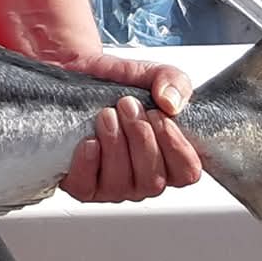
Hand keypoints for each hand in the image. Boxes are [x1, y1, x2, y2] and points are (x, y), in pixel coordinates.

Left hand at [59, 54, 201, 203]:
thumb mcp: (149, 73)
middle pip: (154, 180)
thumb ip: (172, 81)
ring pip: (122, 185)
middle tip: (127, 104)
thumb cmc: (116, 83)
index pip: (187, 172)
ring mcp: (112, 186)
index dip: (176, 147)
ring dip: (115, 145)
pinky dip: (88, 164)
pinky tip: (89, 141)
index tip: (158, 115)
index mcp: (167, 157)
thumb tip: (172, 104)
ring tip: (106, 114)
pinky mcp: (82, 185)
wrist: (74, 72)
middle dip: (140, 138)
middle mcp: (142, 178)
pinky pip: (87, 188)